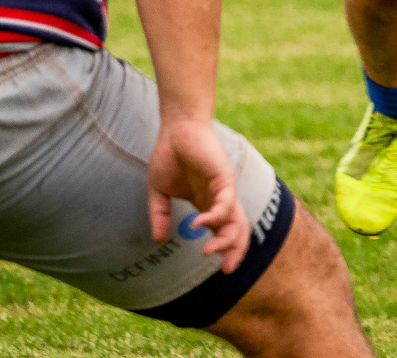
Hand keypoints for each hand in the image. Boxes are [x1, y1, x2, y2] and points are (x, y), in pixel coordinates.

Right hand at [147, 118, 248, 274]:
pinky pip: (224, 201)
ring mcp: (224, 188)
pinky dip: (214, 216)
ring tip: (208, 251)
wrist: (176, 128)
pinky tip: (198, 223)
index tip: (220, 268)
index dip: (226, 250)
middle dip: (236, 251)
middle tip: (226, 269)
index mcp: (207, 204)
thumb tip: (158, 239)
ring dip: (226, 239)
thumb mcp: (159, 191)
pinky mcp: (223, 176)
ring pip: (235, 219)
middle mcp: (220, 199)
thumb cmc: (170, 156)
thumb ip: (159, 214)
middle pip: (238, 230)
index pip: (224, 231)